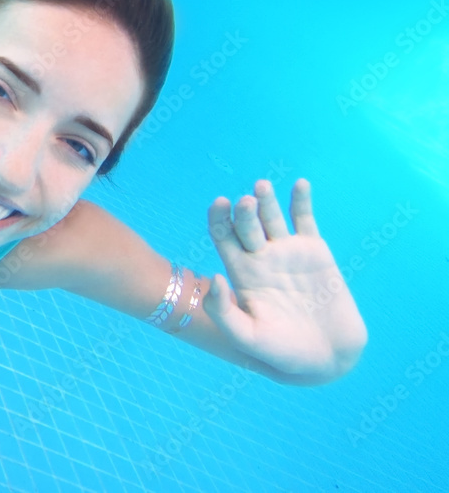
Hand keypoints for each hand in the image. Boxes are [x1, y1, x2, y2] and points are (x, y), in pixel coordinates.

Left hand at [202, 178, 367, 381]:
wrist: (328, 358)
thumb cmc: (281, 353)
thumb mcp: (247, 336)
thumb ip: (224, 312)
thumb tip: (215, 278)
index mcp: (240, 272)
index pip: (222, 237)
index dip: (218, 219)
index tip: (220, 205)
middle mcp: (260, 257)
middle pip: (246, 223)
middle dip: (243, 211)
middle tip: (245, 202)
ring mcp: (287, 251)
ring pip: (272, 216)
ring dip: (266, 199)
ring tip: (262, 187)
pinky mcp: (315, 251)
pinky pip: (305, 219)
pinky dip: (302, 200)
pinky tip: (300, 184)